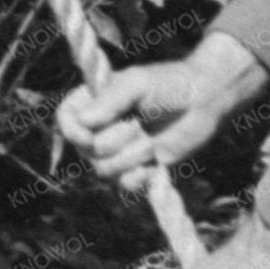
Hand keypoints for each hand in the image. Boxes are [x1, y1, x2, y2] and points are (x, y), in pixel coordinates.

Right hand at [55, 34, 269, 195]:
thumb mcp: (137, 83)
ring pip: (104, 170)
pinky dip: (139, 177)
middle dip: (115, 139)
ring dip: (132, 155)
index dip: (71, 132)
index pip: (65, 120)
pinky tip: (154, 164)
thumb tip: (83, 122)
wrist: (204, 101)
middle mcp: (100, 128)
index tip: (87, 134)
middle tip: (138, 121)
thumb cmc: (169, 84)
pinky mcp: (137, 169)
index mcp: (93, 101)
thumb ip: (110, 100)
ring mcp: (117, 151)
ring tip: (150, 138)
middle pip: (86, 150)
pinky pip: (124, 185)